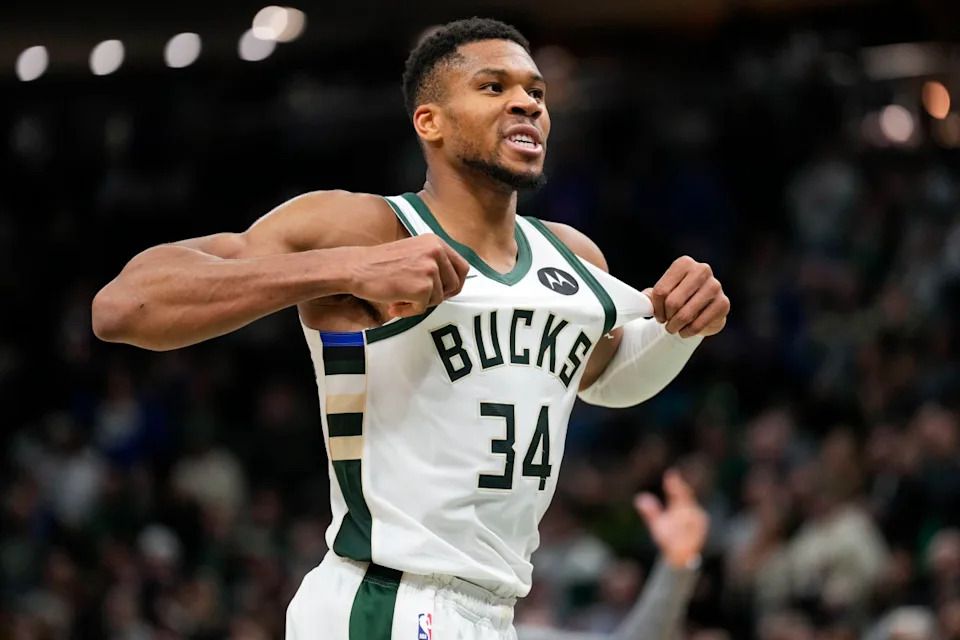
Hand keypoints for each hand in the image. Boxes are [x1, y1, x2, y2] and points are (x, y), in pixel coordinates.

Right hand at [346, 235, 469, 317]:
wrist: (357, 268)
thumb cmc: (380, 263)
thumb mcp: (414, 251)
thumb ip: (433, 261)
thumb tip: (453, 283)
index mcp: (436, 242)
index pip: (462, 267)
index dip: (455, 283)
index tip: (444, 292)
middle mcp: (436, 252)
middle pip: (455, 285)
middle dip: (440, 296)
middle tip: (422, 299)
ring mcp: (430, 269)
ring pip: (439, 298)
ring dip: (420, 303)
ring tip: (400, 298)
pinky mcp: (422, 287)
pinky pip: (423, 308)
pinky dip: (409, 311)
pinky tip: (395, 305)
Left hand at [635, 469, 709, 567]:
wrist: (679, 554)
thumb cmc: (669, 537)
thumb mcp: (657, 524)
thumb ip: (650, 512)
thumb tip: (640, 498)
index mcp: (680, 506)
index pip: (678, 492)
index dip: (675, 483)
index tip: (671, 474)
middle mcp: (690, 510)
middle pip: (686, 498)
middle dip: (680, 491)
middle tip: (672, 482)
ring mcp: (697, 519)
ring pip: (690, 513)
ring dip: (683, 515)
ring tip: (676, 517)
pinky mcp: (701, 529)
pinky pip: (695, 526)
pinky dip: (688, 527)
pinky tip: (684, 527)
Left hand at [644, 256, 728, 337]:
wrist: (703, 310)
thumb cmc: (679, 299)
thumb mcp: (662, 294)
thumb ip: (649, 297)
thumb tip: (640, 303)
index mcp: (684, 263)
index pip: (661, 291)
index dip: (656, 308)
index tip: (658, 315)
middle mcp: (702, 270)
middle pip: (672, 302)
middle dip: (666, 318)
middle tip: (666, 323)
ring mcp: (715, 286)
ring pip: (685, 314)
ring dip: (675, 326)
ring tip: (674, 329)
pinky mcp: (723, 303)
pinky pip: (699, 324)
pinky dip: (688, 331)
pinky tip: (685, 331)